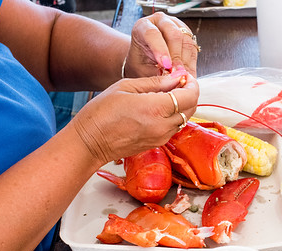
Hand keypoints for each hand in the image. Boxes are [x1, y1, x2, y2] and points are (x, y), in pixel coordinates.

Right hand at [69, 73, 198, 164]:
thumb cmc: (101, 112)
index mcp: (155, 109)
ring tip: (169, 93)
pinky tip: (161, 107)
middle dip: (190, 93)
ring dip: (183, 105)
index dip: (191, 84)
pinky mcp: (157, 143)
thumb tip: (175, 77)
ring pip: (185, 119)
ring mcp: (161, 137)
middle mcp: (162, 126)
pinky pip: (174, 127)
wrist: (89, 142)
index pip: (189, 96)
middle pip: (191, 108)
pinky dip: (174, 116)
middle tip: (180, 83)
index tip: (185, 76)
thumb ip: (155, 82)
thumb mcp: (126, 87)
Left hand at [123, 12, 198, 78]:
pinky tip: (186, 73)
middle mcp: (161, 22)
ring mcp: (176, 26)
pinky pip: (193, 48)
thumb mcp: (142, 70)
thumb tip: (172, 79)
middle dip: (176, 57)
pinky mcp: (187, 35)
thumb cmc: (141, 64)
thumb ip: (155, 73)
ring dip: (186, 61)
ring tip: (181, 76)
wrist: (146, 61)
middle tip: (176, 74)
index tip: (166, 65)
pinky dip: (191, 63)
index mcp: (143, 25)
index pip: (153, 33)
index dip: (160, 49)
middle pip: (174, 34)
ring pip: (186, 41)